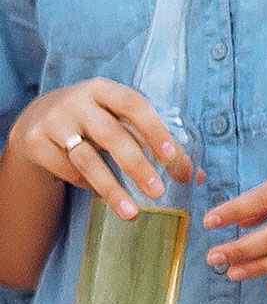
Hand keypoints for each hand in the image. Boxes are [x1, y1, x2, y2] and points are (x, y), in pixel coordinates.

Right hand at [3, 78, 195, 218]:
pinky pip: (68, 171)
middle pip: (111, 135)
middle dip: (136, 165)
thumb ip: (156, 143)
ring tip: (133, 213)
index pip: (133, 104)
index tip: (171, 156)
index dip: (154, 129)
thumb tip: (194, 176)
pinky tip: (101, 191)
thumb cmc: (98, 119)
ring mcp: (54, 123)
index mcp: (104, 89)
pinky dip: (88, 185)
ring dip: (111, 188)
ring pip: (86, 160)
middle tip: (158, 192)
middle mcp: (77, 102)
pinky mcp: (36, 144)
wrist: (40, 118)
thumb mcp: (122, 120)